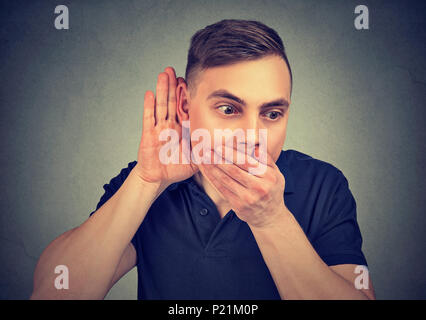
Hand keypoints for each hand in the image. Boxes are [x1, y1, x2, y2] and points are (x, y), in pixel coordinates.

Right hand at [134, 67, 198, 186]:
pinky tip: (149, 93)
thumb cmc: (176, 168)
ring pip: (161, 105)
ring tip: (163, 74)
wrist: (158, 178)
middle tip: (173, 69)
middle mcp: (171, 125)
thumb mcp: (196, 160)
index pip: (185, 108)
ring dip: (161, 90)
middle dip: (172, 86)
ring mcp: (159, 128)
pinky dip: (148, 106)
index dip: (186, 95)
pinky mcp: (148, 134)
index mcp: (182, 129)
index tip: (188, 80)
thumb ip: (206, 153)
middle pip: (172, 101)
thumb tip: (224, 148)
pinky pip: (149, 118)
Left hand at [199, 145, 286, 227]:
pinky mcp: (237, 205)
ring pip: (225, 179)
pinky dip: (212, 178)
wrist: (270, 216)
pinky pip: (221, 189)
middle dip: (218, 158)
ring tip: (203, 158)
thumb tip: (253, 147)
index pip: (247, 162)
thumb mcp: (276, 173)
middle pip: (234, 170)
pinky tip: (206, 170)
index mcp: (269, 176)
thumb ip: (266, 158)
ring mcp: (247, 198)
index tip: (220, 146)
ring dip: (212, 167)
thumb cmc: (271, 190)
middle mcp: (259, 188)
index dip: (231, 153)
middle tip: (206, 149)